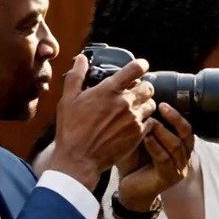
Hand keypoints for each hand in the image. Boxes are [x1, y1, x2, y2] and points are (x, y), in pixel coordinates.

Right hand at [47, 55, 154, 189]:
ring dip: (145, 105)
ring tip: (134, 110)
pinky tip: (133, 125)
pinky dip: (145, 121)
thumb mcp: (68, 100)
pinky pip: (151, 122)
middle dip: (142, 88)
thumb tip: (81, 59)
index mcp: (109, 90)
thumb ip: (76, 76)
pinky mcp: (138, 134)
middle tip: (134, 93)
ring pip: (151, 104)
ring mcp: (133, 119)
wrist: (78, 159)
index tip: (141, 66)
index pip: (134, 69)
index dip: (141, 65)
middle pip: (148, 87)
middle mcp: (125, 102)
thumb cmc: (71, 130)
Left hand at [116, 103, 193, 215]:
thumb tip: (140, 101)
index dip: (176, 114)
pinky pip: (164, 159)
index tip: (162, 102)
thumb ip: (144, 124)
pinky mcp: (168, 178)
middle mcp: (184, 157)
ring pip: (176, 146)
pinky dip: (155, 147)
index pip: (186, 127)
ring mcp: (178, 169)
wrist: (129, 190)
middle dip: (174, 118)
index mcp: (180, 146)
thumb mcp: (140, 139)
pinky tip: (146, 139)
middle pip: (186, 134)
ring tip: (150, 122)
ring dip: (162, 132)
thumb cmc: (134, 162)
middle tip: (160, 107)